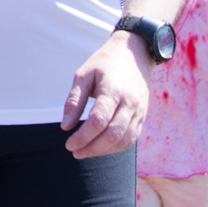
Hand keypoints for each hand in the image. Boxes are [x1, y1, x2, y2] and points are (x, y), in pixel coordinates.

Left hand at [61, 31, 151, 158]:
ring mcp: (139, 111)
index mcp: (113, 90)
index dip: (83, 136)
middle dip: (92, 148)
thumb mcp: (83, 75)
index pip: (99, 121)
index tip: (69, 144)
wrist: (134, 53)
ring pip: (124, 140)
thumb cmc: (104, 64)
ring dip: (103, 151)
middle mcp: (130, 102)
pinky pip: (132, 138)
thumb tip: (65, 126)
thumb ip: (74, 100)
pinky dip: (116, 148)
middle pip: (113, 134)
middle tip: (75, 152)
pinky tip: (101, 148)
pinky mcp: (143, 116)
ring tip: (85, 152)